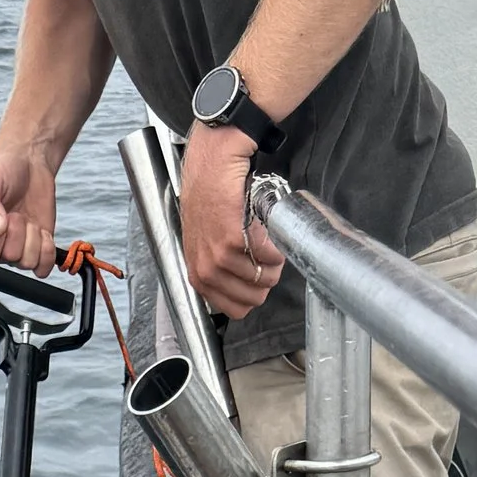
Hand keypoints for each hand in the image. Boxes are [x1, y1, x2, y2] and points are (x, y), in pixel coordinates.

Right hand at [0, 145, 59, 275]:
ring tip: (28, 219)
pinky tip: (43, 232)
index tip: (4, 215)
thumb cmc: (4, 171)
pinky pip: (43, 268)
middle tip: (16, 212)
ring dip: (33, 237)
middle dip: (18, 230)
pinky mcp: (37, 250)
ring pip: (28, 262)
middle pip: (10, 257)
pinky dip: (47, 250)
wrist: (29, 163)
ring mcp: (17, 250)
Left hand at [180, 124, 282, 317]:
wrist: (211, 165)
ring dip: (276, 261)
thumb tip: (244, 283)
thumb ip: (219, 269)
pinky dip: (276, 245)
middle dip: (268, 279)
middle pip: (253, 299)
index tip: (258, 274)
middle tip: (267, 255)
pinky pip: (269, 256)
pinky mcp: (232, 239)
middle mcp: (206, 272)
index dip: (254, 294)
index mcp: (200, 277)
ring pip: (265, 279)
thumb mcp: (205, 243)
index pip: (236, 310)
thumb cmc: (210, 198)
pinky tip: (268, 230)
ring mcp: (218, 257)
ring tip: (269, 240)